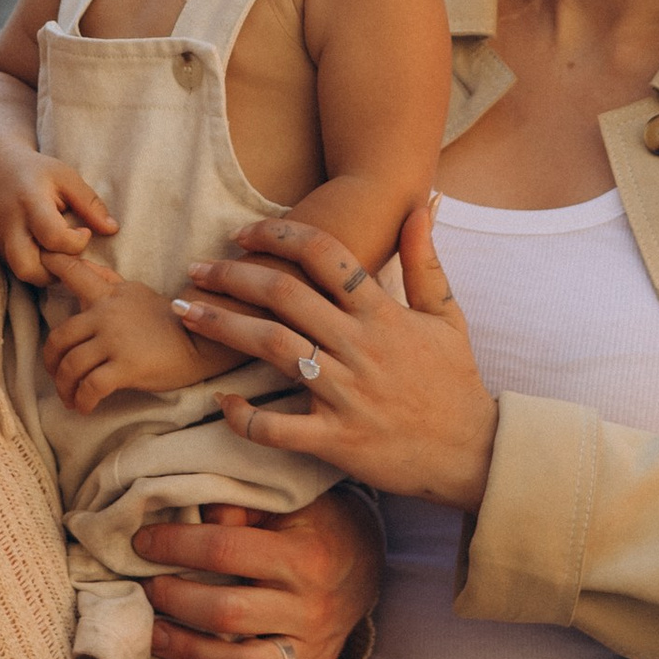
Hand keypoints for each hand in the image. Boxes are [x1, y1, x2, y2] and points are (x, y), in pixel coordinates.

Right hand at [0, 157, 117, 287]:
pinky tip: (50, 254)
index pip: (53, 237)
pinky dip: (36, 268)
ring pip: (21, 273)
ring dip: (46, 272)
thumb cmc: (38, 172)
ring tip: (62, 255)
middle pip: (28, 267)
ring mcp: (1, 239)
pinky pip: (17, 269)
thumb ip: (90, 204)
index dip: (76, 242)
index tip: (85, 232)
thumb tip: (112, 230)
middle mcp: (10, 225)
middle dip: (57, 269)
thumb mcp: (67, 178)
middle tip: (71, 253)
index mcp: (31, 202)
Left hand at [42, 255, 221, 409]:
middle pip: (59, 338)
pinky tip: (84, 407)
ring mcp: (115, 340)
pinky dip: (82, 401)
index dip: (52, 264)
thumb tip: (82, 265)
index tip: (38, 261)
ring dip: (64, 388)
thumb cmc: (166, 320)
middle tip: (57, 376)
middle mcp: (106, 314)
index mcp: (108, 294)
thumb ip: (106, 282)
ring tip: (70, 398)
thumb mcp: (135, 292)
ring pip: (71, 366)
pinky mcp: (126, 366)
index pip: (75, 273)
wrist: (199, 343)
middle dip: (51, 363)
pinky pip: (90, 387)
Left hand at [138, 489, 382, 658]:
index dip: (175, 544)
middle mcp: (312, 610)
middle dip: (173, 598)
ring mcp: (312, 652)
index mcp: (305, 557)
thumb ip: (241, 507)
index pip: (223, 549)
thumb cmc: (315, 526)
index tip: (143, 542)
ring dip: (184, 648)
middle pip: (224, 612)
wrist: (365, 566)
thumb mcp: (288, 503)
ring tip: (154, 630)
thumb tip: (194, 512)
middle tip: (145, 587)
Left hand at [170, 201, 501, 510]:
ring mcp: (346, 393)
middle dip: (232, 276)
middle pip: (284, 295)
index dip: (278, 234)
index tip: (241, 233)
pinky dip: (244, 415)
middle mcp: (360, 346)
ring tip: (186, 312)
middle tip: (195, 268)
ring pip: (273, 348)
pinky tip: (220, 400)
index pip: (325, 253)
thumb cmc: (455, 382)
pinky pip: (278, 427)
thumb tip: (420, 204)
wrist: (473, 453)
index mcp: (383, 312)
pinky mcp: (336, 439)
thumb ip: (426, 260)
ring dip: (222, 326)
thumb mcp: (447, 315)